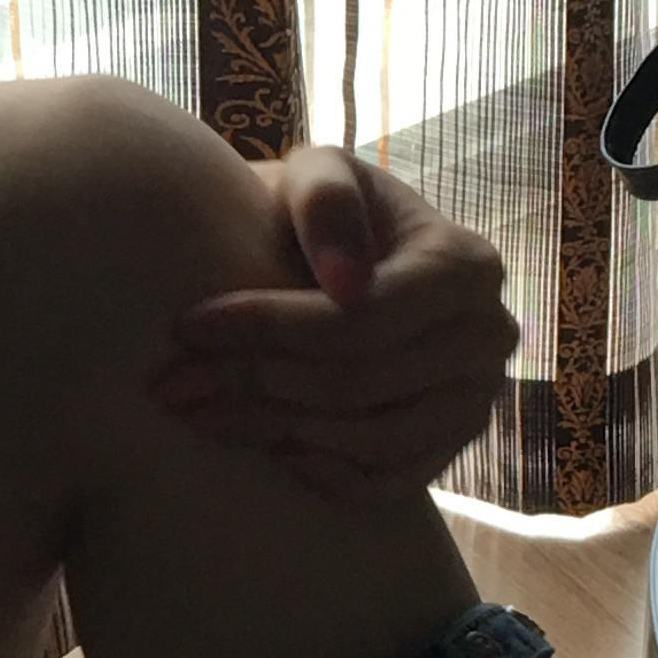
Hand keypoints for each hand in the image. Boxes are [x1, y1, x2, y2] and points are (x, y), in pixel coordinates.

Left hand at [146, 153, 516, 505]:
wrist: (348, 262)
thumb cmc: (321, 213)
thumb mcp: (319, 173)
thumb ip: (325, 199)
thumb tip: (347, 282)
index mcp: (465, 267)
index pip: (361, 320)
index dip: (269, 327)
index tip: (188, 326)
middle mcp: (486, 339)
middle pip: (359, 383)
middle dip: (253, 383)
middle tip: (171, 384)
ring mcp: (472, 402)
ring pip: (367, 440)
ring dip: (269, 429)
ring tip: (196, 411)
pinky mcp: (448, 448)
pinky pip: (383, 484)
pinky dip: (319, 473)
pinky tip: (264, 445)